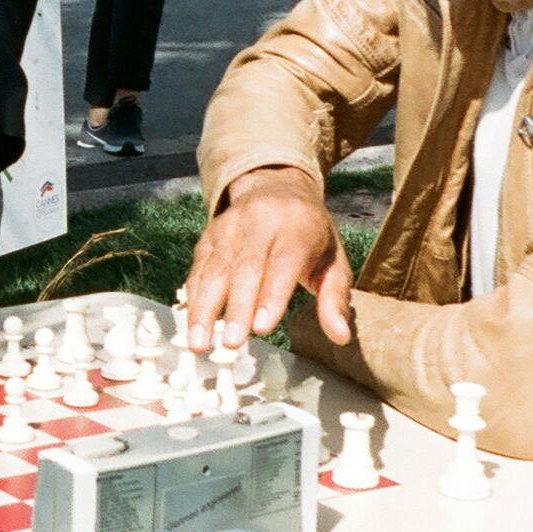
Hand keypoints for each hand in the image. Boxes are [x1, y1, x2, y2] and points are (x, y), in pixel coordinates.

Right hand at [184, 167, 353, 350]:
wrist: (276, 187)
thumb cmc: (309, 234)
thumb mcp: (333, 260)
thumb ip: (335, 298)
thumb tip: (340, 335)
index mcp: (298, 226)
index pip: (283, 262)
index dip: (272, 295)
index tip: (262, 328)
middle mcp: (260, 221)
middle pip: (245, 267)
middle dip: (237, 308)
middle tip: (232, 344)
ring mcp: (230, 226)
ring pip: (215, 269)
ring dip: (205, 308)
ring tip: (200, 344)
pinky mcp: (209, 235)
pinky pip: (199, 268)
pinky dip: (194, 297)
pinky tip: (192, 324)